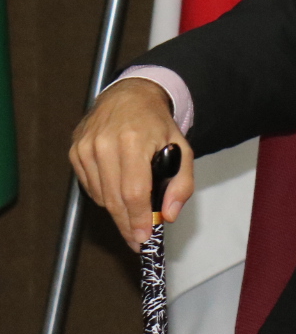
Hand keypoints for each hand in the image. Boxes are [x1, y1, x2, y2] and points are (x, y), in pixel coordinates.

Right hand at [68, 78, 193, 249]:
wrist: (129, 96)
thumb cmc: (156, 122)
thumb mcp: (182, 147)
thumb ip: (181, 183)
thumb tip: (169, 214)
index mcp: (134, 141)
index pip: (133, 191)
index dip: (137, 218)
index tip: (143, 237)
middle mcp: (105, 144)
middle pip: (114, 199)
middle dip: (127, 223)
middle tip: (137, 238)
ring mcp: (86, 148)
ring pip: (100, 196)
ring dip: (117, 210)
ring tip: (133, 213)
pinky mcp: (75, 152)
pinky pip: (90, 187)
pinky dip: (105, 195)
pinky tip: (118, 189)